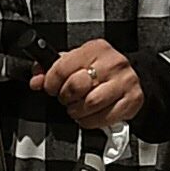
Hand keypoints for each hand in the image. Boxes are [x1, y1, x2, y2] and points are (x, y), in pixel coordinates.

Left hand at [31, 40, 146, 130]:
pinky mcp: (132, 100)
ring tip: (79, 108)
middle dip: (66, 98)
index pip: (63, 67)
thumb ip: (52, 69)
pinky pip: (104, 118)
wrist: (132, 77)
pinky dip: (92, 121)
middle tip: (67, 99)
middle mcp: (112, 63)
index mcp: (96, 49)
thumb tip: (36, 80)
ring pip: (90, 104)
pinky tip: (91, 115)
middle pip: (77, 86)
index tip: (51, 88)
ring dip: (78, 112)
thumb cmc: (101, 70)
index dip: (51, 82)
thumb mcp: (76, 62)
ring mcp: (125, 81)